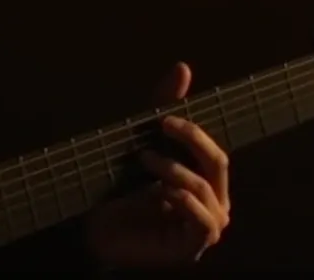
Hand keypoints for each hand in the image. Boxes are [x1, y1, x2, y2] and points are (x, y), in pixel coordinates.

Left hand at [83, 61, 230, 268]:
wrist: (95, 232)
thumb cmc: (121, 191)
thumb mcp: (143, 142)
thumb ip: (163, 108)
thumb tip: (183, 67)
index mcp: (207, 179)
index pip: (212, 148)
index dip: (193, 129)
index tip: (164, 117)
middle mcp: (213, 201)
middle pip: (218, 161)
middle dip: (191, 139)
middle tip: (163, 124)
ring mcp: (206, 225)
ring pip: (204, 187)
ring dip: (174, 169)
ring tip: (145, 159)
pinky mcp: (195, 245)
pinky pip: (202, 219)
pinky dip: (182, 199)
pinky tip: (160, 191)